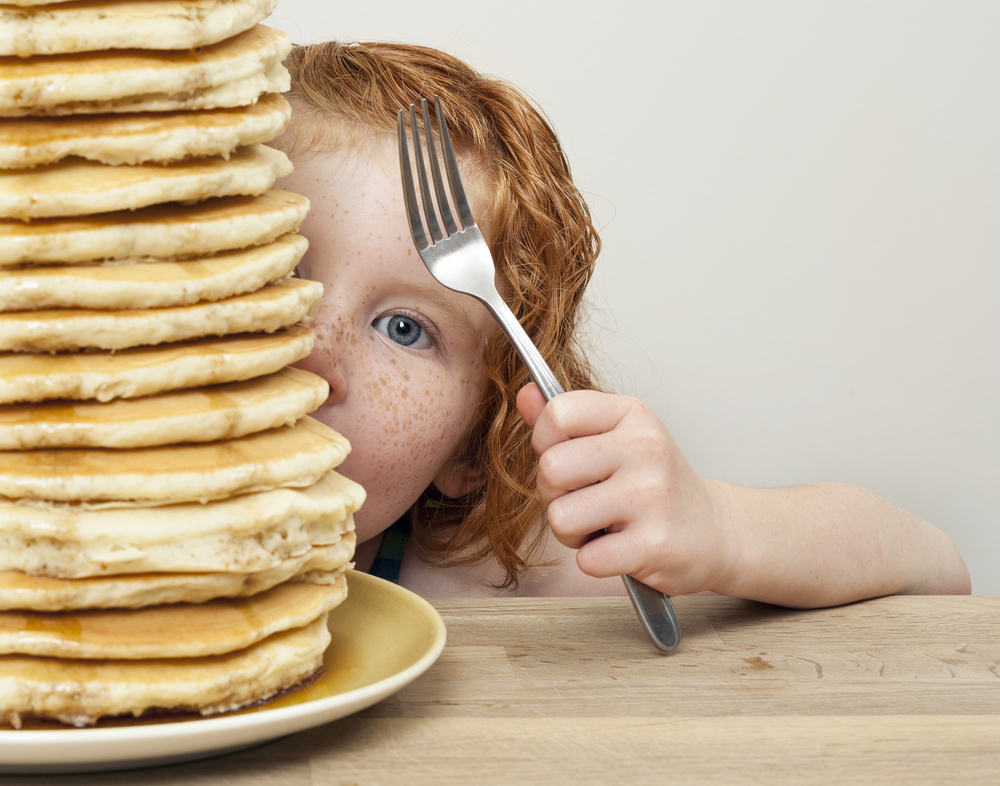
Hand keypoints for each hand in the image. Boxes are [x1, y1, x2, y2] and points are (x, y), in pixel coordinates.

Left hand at [517, 383, 732, 596]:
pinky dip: (594, 561)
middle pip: (550, 468)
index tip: (567, 458)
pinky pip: (586, 558)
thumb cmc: (655, 484)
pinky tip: (619, 548)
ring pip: (560, 517)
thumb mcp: (616, 439)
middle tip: (584, 500)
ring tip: (601, 526)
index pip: (558, 413)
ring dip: (571, 532)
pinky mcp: (654, 544)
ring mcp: (652, 496)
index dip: (546, 442)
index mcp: (631, 415)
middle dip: (553, 494)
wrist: (716, 530)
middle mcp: (644, 449)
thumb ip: (566, 421)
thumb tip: (524, 395)